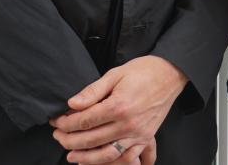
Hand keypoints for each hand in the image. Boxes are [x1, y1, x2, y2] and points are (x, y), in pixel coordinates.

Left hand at [50, 56, 186, 161]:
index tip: (56, 121)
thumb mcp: (115, 74)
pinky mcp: (146, 137)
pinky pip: (127, 157)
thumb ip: (92, 91)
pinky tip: (97, 160)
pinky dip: (111, 162)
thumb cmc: (143, 71)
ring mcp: (138, 133)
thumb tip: (72, 104)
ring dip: (86, 158)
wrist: (171, 73)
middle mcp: (128, 123)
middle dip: (69, 140)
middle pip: (91, 139)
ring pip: (107, 154)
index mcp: (118, 105)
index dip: (66, 123)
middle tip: (58, 136)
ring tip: (72, 155)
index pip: (84, 120)